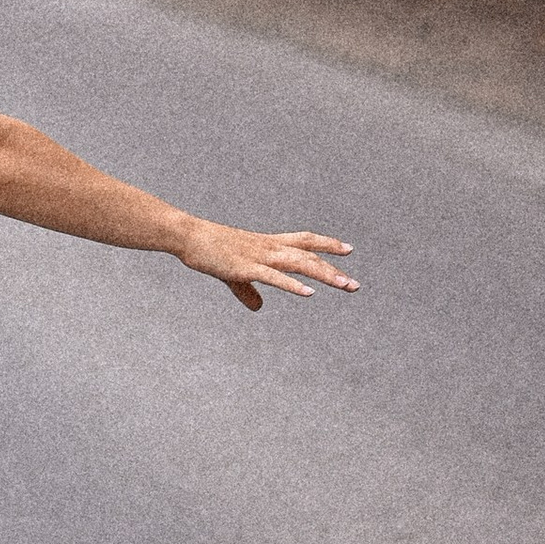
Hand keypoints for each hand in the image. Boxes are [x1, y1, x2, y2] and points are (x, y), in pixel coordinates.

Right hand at [176, 221, 356, 311]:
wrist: (189, 236)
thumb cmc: (209, 249)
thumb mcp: (233, 273)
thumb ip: (247, 291)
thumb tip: (258, 307)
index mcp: (268, 244)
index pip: (304, 240)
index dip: (326, 244)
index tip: (348, 249)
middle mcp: (270, 247)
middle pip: (309, 256)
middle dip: (334, 269)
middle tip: (355, 285)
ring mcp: (260, 256)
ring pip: (300, 264)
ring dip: (325, 275)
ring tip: (345, 285)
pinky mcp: (247, 267)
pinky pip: (275, 277)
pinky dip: (294, 285)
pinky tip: (310, 294)